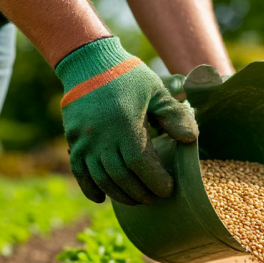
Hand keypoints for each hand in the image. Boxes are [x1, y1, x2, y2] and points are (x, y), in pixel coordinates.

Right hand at [55, 37, 197, 204]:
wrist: (89, 62)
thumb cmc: (128, 76)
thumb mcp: (157, 91)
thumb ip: (174, 115)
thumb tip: (191, 140)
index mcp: (125, 124)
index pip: (141, 164)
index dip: (155, 181)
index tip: (168, 189)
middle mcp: (102, 136)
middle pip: (121, 176)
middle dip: (140, 192)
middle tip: (155, 198)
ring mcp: (84, 140)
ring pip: (101, 178)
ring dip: (120, 194)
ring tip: (137, 200)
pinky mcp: (72, 140)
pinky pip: (78, 171)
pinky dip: (90, 188)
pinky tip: (103, 199)